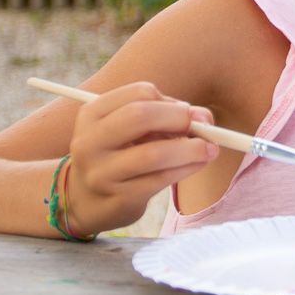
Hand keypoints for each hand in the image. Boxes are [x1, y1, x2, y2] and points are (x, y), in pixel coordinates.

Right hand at [63, 82, 219, 232]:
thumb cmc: (119, 155)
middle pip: (140, 116)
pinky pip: (161, 178)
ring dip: (191, 149)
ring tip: (208, 149)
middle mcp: (90, 142)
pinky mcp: (119, 198)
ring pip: (153, 153)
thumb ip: (168, 116)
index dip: (170, 100)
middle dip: (179, 119)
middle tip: (201, 128)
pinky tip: (198, 163)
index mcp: (92, 114)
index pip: (139, 92)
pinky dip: (188, 167)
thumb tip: (203, 118)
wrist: (86, 201)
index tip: (184, 112)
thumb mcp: (132, 130)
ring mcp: (102, 173)